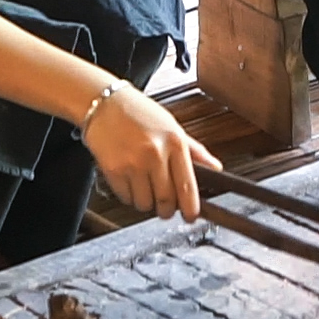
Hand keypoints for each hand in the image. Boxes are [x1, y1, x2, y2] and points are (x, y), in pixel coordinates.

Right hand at [82, 87, 222, 220]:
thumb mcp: (172, 126)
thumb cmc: (139, 112)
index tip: (191, 215)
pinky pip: (126, 198)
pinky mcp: (113, 170)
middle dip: (167, 209)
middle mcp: (155, 153)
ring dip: (147, 203)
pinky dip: (130, 197)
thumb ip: (194, 150)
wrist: (104, 103)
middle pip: (167, 200)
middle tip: (166, 206)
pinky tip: (130, 182)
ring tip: (145, 187)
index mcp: (174, 142)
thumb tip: (215, 167)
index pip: (187, 184)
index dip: (191, 207)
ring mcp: (133, 163)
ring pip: (145, 203)